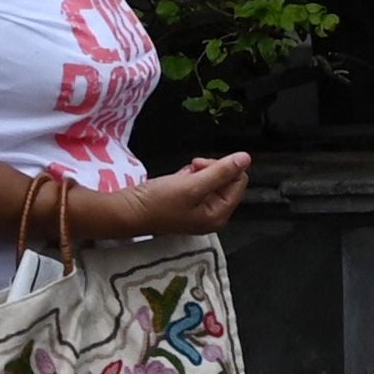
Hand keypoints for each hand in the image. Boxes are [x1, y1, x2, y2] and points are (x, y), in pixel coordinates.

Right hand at [94, 152, 251, 241]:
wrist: (126, 211)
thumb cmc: (158, 202)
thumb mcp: (192, 185)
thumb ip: (221, 172)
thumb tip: (246, 158)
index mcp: (219, 215)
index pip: (239, 182)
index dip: (223, 168)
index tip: (200, 166)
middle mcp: (213, 215)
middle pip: (226, 181)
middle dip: (209, 170)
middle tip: (189, 170)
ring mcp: (199, 211)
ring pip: (211, 180)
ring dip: (196, 173)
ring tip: (180, 178)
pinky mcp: (186, 205)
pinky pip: (196, 184)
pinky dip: (187, 178)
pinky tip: (175, 181)